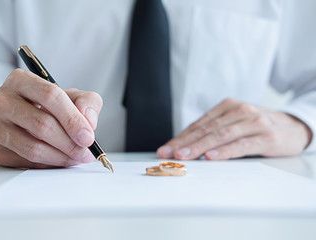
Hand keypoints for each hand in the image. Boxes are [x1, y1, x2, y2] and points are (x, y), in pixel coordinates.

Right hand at [0, 69, 102, 167]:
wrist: (14, 118)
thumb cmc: (45, 105)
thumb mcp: (70, 96)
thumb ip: (86, 102)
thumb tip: (88, 122)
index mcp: (21, 80)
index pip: (50, 97)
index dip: (72, 119)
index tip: (88, 136)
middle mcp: (0, 100)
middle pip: (42, 124)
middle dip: (70, 143)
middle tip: (85, 152)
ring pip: (33, 148)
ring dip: (61, 157)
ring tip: (77, 157)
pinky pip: (26, 162)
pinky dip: (49, 164)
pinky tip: (60, 159)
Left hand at [157, 98, 311, 159]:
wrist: (294, 126)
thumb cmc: (258, 126)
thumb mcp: (235, 122)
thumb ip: (214, 131)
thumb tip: (186, 145)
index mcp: (228, 106)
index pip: (199, 124)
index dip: (180, 137)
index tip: (165, 148)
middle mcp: (239, 111)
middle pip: (206, 129)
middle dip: (185, 142)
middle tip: (168, 153)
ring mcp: (253, 122)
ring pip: (221, 135)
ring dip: (200, 147)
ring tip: (184, 156)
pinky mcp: (266, 136)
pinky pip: (241, 144)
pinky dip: (225, 151)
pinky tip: (212, 157)